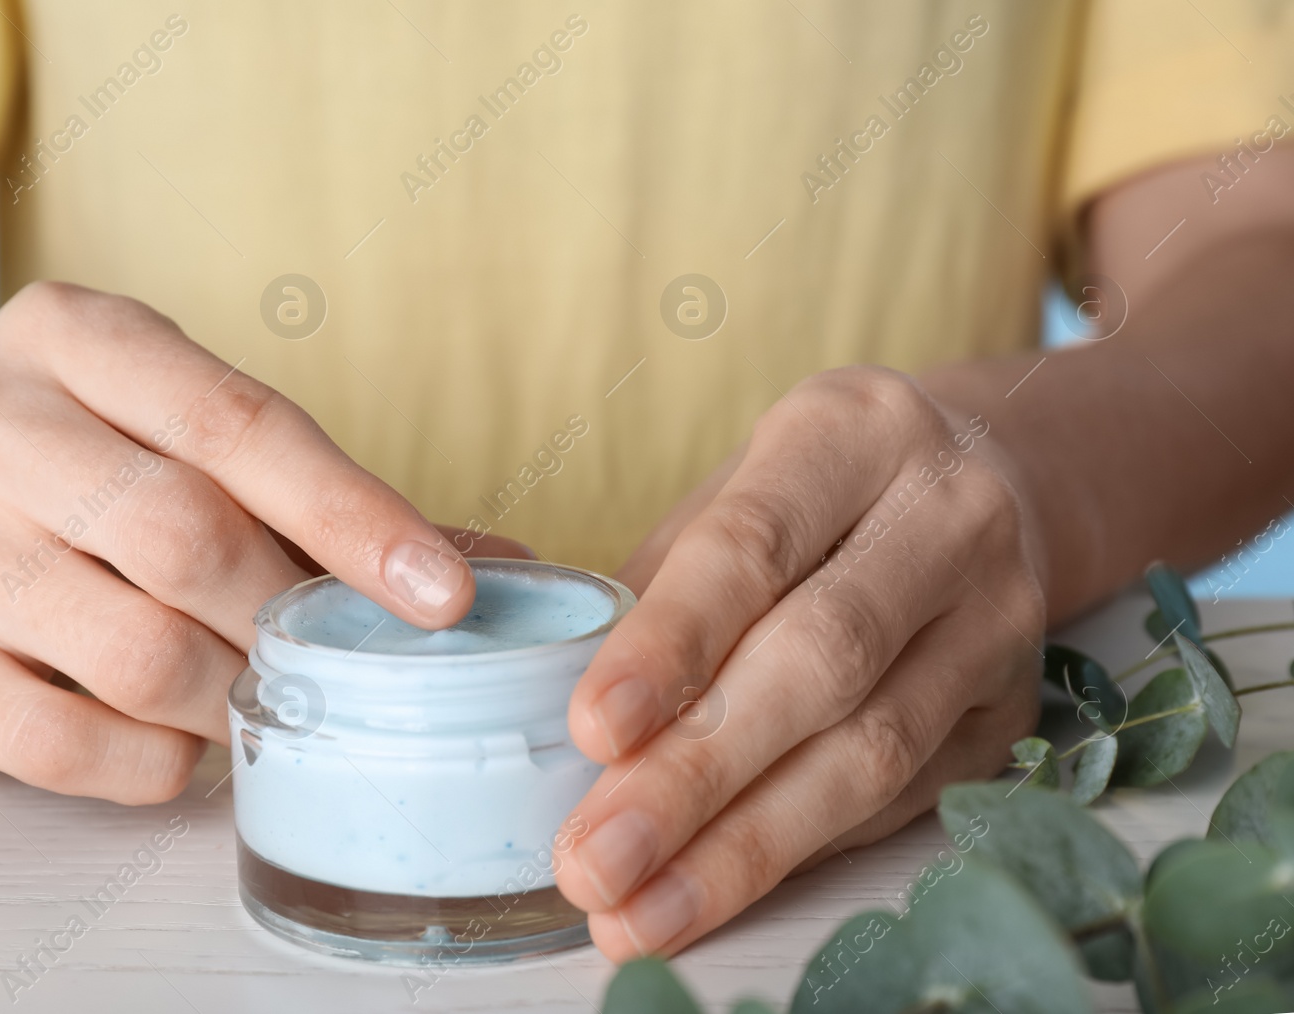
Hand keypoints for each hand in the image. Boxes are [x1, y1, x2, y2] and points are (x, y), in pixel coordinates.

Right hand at [0, 281, 496, 802]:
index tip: (443, 596)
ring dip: (229, 694)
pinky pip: (64, 746)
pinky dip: (154, 762)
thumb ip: (320, 492)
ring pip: (134, 652)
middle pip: (182, 535)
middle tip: (324, 655)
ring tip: (252, 691)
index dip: (354, 515)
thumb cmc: (97, 466)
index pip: (236, 422)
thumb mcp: (187, 429)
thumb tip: (497, 570)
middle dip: (283, 616)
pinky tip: (175, 739)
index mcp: (71, 334)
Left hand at [556, 365, 1045, 958]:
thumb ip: (661, 592)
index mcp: (853, 432)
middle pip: (818, 661)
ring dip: (742, 846)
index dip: (669, 646)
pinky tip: (716, 888)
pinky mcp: (1014, 710)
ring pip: (870, 752)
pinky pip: (902, 800)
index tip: (591, 732)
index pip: (751, 546)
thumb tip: (576, 731)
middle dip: (695, 774)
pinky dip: (799, 851)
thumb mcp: (733, 495)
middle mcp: (949, 516)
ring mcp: (1000, 617)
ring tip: (639, 909)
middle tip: (597, 859)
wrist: (978, 485)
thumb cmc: (812, 500)